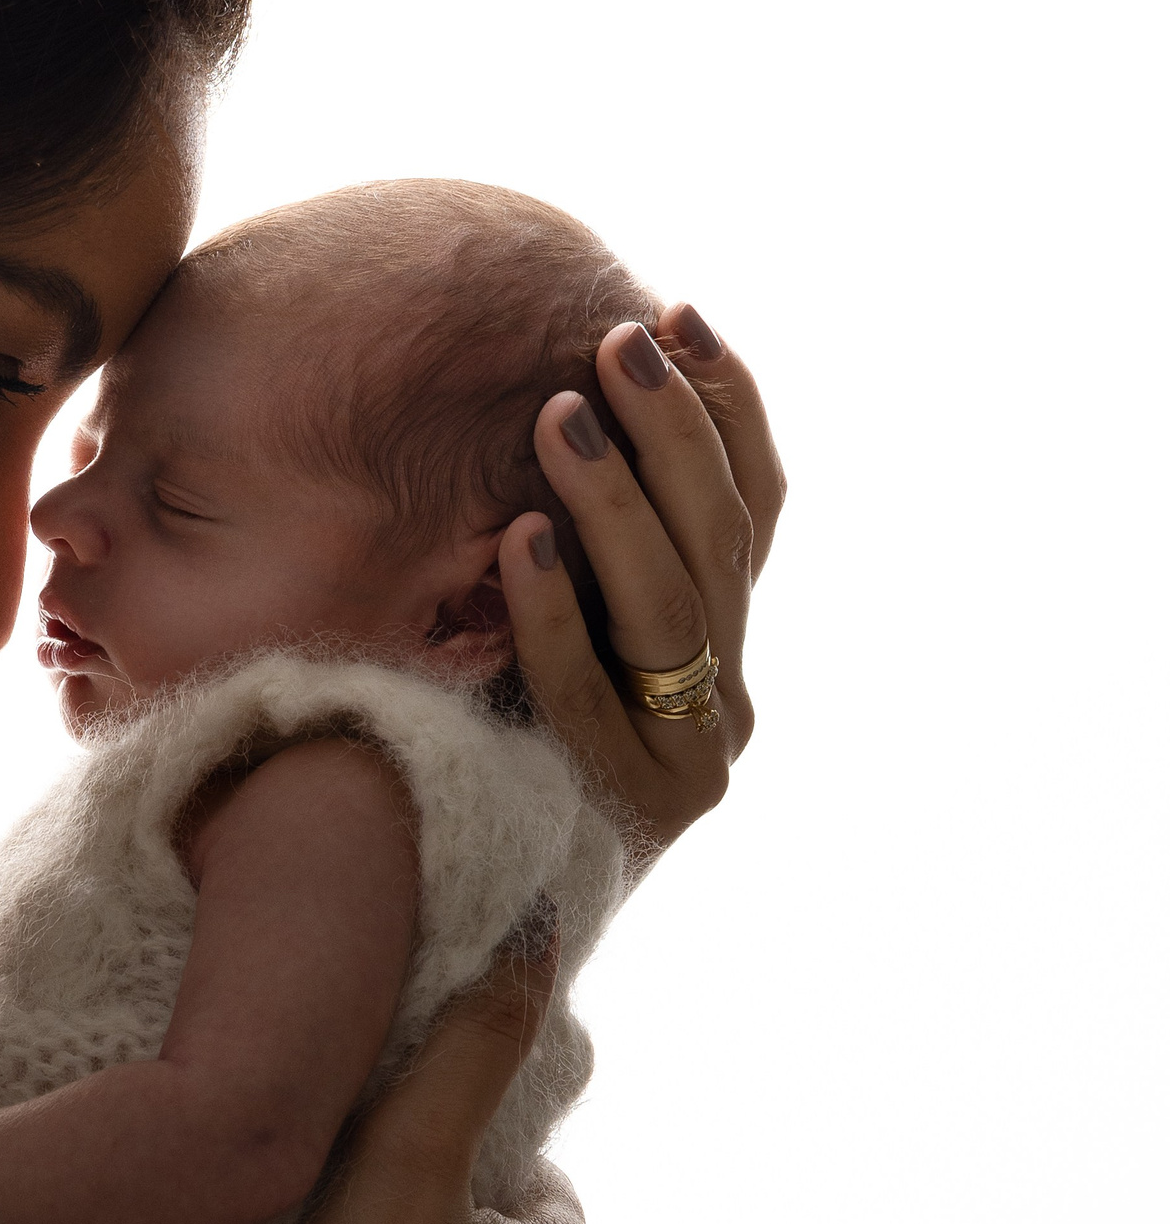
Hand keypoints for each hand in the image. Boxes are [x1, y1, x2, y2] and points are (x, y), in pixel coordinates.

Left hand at [499, 304, 783, 847]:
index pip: (758, 503)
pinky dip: (558, 610)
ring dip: (616, 499)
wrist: (466, 910)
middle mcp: (727, 697)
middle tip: (616, 341)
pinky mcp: (638, 807)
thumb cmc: (488, 750)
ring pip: (672, 605)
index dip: (729, 405)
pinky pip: (593, 692)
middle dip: (673, 428)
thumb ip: (586, 552)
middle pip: (722, 538)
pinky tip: (520, 537)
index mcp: (722, 642)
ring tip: (557, 413)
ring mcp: (692, 756)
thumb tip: (569, 398)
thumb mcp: (545, 632)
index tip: (679, 314)